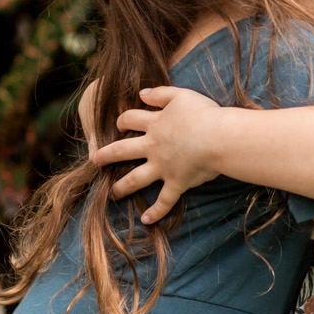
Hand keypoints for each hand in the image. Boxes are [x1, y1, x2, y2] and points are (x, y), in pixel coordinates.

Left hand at [89, 85, 223, 222]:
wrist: (218, 138)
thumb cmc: (203, 114)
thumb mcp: (181, 95)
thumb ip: (160, 93)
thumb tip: (142, 93)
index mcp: (155, 124)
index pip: (130, 120)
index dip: (122, 121)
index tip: (118, 124)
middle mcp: (153, 147)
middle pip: (122, 151)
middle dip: (106, 156)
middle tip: (95, 161)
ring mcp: (163, 167)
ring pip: (135, 179)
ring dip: (122, 187)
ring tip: (112, 194)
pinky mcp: (176, 183)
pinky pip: (164, 201)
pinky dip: (156, 212)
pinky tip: (146, 220)